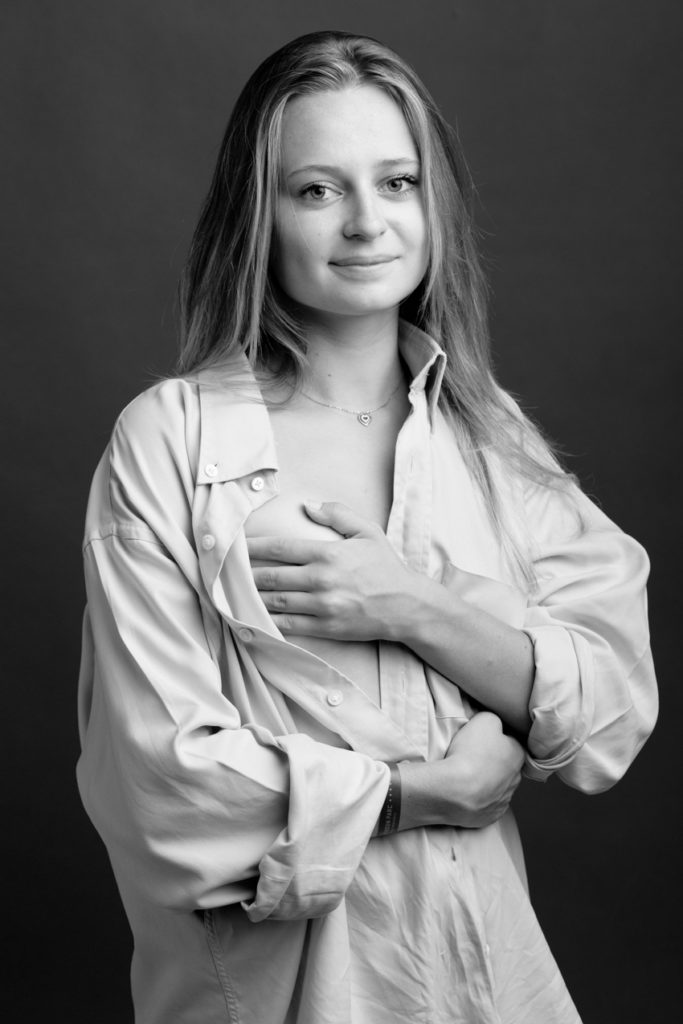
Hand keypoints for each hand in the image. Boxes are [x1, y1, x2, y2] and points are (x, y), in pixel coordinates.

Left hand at [247, 501, 417, 640]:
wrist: (406, 605)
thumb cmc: (385, 567)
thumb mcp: (367, 531)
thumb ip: (337, 514)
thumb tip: (308, 505)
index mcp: (328, 553)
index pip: (280, 547)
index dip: (253, 547)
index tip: (235, 546)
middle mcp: (321, 580)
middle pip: (271, 576)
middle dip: (244, 574)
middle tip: (225, 572)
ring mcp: (322, 606)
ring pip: (275, 601)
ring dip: (250, 597)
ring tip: (232, 593)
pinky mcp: (325, 627)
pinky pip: (288, 624)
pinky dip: (266, 621)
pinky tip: (252, 616)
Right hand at [398, 712, 524, 830]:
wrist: (454, 790)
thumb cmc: (470, 753)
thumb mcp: (485, 720)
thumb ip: (495, 720)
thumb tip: (495, 725)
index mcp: (518, 755)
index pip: (512, 742)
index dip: (497, 738)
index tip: (482, 739)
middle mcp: (516, 779)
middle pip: (505, 765)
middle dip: (493, 761)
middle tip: (473, 756)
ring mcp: (503, 801)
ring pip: (498, 786)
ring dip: (486, 781)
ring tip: (466, 775)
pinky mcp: (490, 817)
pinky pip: (487, 804)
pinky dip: (479, 798)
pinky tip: (466, 792)